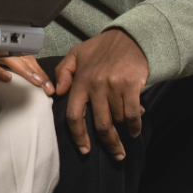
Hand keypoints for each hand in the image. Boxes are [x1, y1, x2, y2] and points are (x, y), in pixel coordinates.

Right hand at [0, 55, 54, 94]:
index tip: (47, 85)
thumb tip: (21, 76)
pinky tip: (7, 79)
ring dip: (24, 70)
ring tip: (36, 82)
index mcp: (4, 47)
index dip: (38, 70)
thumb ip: (5, 65)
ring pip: (10, 59)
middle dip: (36, 73)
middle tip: (47, 87)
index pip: (25, 58)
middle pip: (22, 58)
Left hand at [54, 29, 148, 161]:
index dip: (78, 135)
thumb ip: (64, 72)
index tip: (85, 149)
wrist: (129, 38)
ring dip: (123, 130)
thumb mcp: (76, 54)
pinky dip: (135, 126)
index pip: (74, 114)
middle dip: (108, 143)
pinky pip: (133, 114)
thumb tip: (57, 92)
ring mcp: (114, 86)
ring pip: (118, 119)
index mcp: (81, 81)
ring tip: (126, 135)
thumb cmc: (101, 48)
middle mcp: (96, 85)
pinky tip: (135, 131)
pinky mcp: (131, 86)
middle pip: (100, 124)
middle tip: (116, 155)